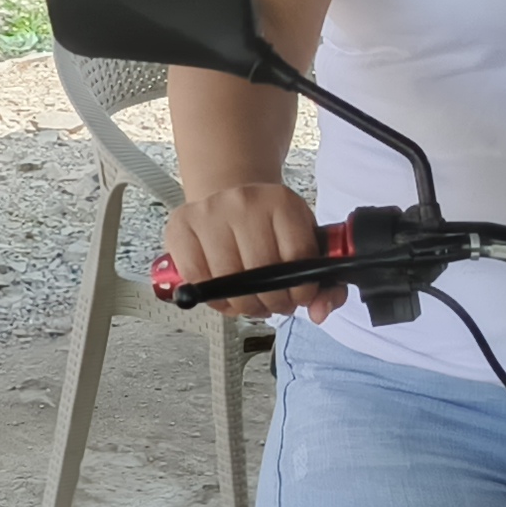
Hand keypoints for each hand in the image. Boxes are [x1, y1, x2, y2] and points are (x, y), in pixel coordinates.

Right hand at [162, 180, 339, 319]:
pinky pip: (196, 277)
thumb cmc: (267, 226)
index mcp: (282, 202)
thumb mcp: (302, 240)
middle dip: (272, 301)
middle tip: (273, 303)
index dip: (301, 289)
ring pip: (228, 280)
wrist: (228, 194)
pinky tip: (223, 292)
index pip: (298, 257)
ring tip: (249, 299)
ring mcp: (210, 212)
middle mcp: (244, 201)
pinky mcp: (181, 226)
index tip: (299, 296)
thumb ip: (324, 282)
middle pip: (262, 272)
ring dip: (243, 303)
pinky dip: (212, 296)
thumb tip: (319, 312)